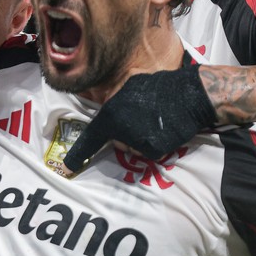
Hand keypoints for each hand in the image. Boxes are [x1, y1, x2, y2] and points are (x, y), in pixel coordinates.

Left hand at [63, 65, 216, 169]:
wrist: (188, 95)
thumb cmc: (158, 87)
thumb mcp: (128, 86)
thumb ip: (114, 101)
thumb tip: (108, 108)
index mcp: (110, 115)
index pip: (90, 138)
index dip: (76, 155)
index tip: (66, 168)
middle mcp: (120, 131)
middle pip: (116, 141)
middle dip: (124, 134)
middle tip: (140, 118)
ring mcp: (137, 142)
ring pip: (132, 147)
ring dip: (139, 138)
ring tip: (154, 121)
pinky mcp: (153, 150)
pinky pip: (148, 152)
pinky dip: (154, 144)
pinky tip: (163, 129)